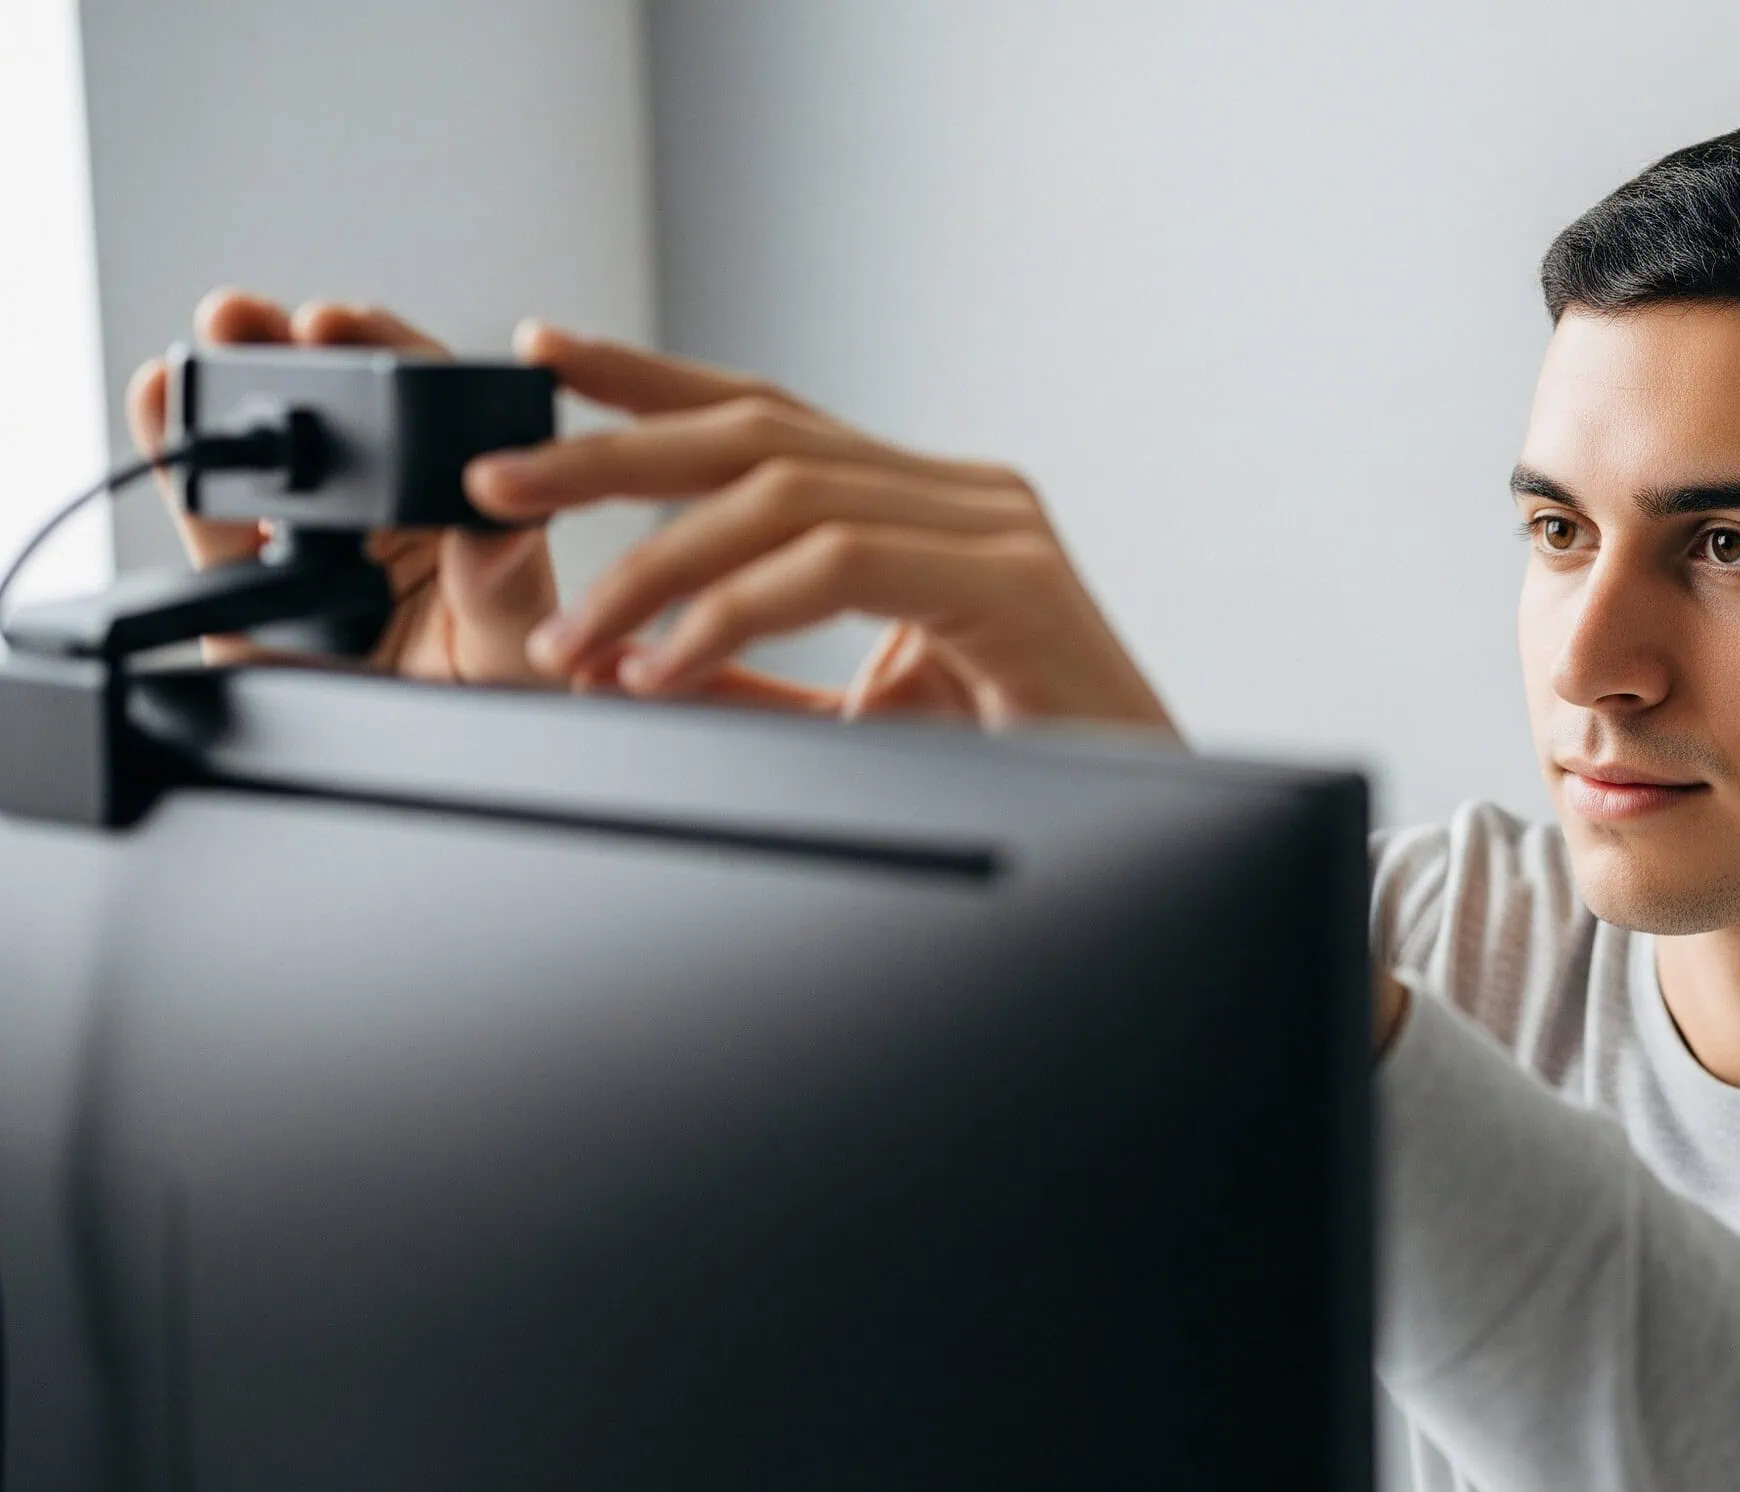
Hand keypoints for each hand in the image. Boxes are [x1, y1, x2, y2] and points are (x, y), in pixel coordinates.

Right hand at [127, 289, 559, 680]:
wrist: (418, 802)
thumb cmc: (489, 722)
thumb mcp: (513, 659)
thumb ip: (503, 589)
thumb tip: (498, 520)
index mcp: (474, 517)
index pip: (441, 416)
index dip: (401, 359)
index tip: (362, 329)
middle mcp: (393, 519)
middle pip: (349, 411)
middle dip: (312, 348)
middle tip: (289, 318)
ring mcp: (314, 547)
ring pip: (272, 448)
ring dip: (242, 377)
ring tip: (223, 331)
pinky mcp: (243, 588)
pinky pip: (207, 513)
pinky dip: (176, 449)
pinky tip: (164, 395)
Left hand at [468, 325, 1176, 736]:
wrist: (1148, 833)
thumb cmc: (1017, 771)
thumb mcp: (856, 718)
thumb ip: (757, 678)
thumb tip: (622, 665)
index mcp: (930, 506)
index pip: (772, 413)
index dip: (651, 377)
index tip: (544, 355)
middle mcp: (964, 494)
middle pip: (760, 431)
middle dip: (613, 449)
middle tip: (500, 476)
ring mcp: (994, 531)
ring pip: (784, 493)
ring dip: (655, 562)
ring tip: (577, 634)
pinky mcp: (1009, 586)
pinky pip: (837, 566)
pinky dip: (732, 614)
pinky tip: (669, 664)